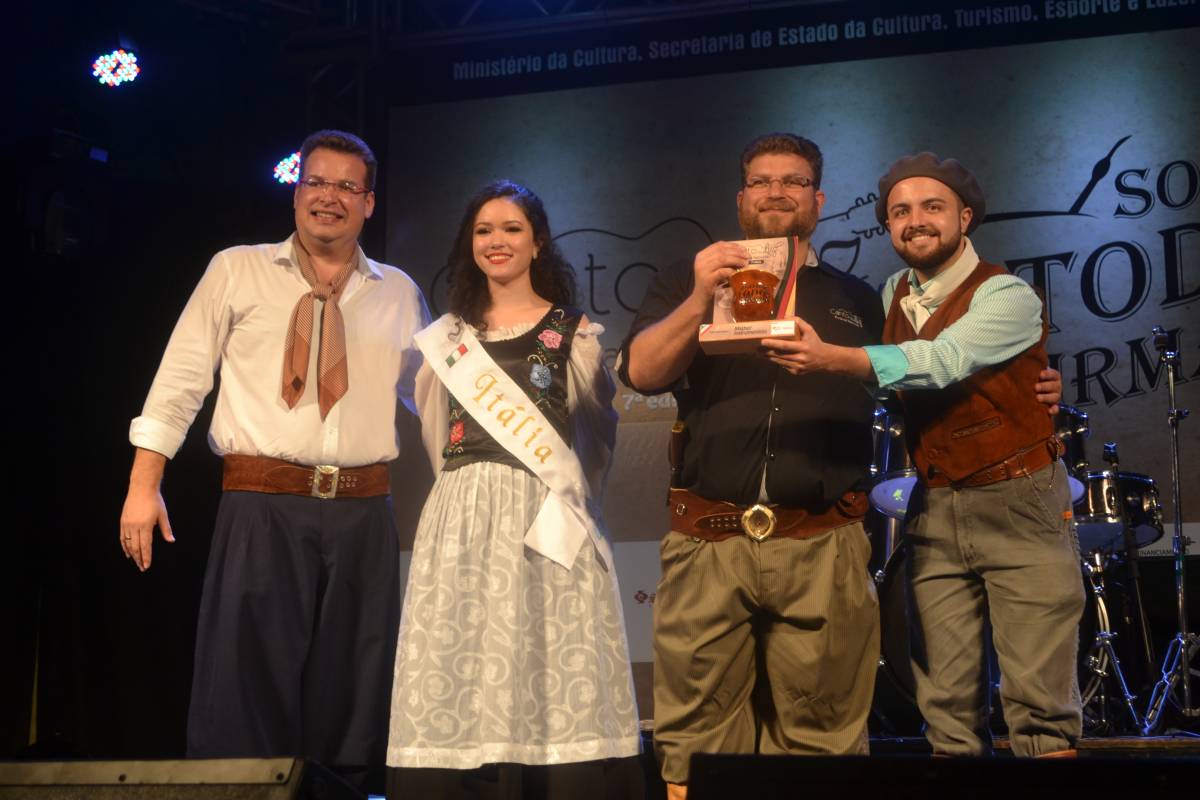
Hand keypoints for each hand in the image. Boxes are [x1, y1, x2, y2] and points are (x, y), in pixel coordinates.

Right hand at [120, 449, 174, 570]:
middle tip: (142, 568)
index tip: (146, 566)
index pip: (145, 546)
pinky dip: (124, 546)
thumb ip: (166, 529)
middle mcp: (134, 526)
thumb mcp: (163, 515)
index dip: (146, 557)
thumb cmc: (154, 500)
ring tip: (136, 561)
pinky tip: (127, 552)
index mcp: (146, 525)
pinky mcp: (122, 521)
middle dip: (139, 559)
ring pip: (127, 544)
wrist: (141, 488)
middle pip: (135, 547)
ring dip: (131, 554)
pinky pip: (122, 537)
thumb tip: (171, 540)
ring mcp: (127, 524)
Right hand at [687, 241, 747, 309]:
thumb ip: (723, 259)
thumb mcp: (714, 268)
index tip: (744, 249)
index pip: (719, 245)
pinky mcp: (706, 279)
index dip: (733, 245)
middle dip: (737, 252)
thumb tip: (742, 252)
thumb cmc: (711, 283)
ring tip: (745, 263)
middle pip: (721, 251)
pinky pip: (721, 272)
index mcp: (702, 255)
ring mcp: (703, 269)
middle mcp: (701, 260)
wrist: (701, 299)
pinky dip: (731, 270)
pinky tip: (737, 272)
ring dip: (736, 260)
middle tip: (748, 257)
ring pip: (722, 259)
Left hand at [760, 317, 871, 378]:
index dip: (773, 343)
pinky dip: (777, 362)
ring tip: (758, 353)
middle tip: (756, 348)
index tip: (762, 341)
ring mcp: (798, 367)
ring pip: (780, 362)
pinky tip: (770, 358)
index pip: (785, 346)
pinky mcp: (797, 372)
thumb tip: (784, 317)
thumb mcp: (810, 330)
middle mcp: (801, 358)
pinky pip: (784, 366)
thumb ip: (798, 322)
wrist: (825, 359)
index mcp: (804, 347)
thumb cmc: (815, 342)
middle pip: (780, 355)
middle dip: (766, 352)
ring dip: (768, 358)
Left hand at [1035, 367, 1062, 414]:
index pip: (1053, 374)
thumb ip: (1031, 372)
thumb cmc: (1033, 380)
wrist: (1033, 392)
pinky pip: (1056, 409)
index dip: (1048, 374)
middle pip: (1054, 386)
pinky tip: (1048, 411)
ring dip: (1046, 397)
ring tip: (1037, 398)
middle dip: (1044, 386)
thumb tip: (1019, 369)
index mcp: (1053, 377)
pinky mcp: (1053, 406)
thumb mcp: (1033, 374)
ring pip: (1055, 397)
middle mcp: (1056, 386)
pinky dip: (1053, 410)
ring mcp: (1055, 396)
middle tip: (1035, 387)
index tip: (1040, 374)